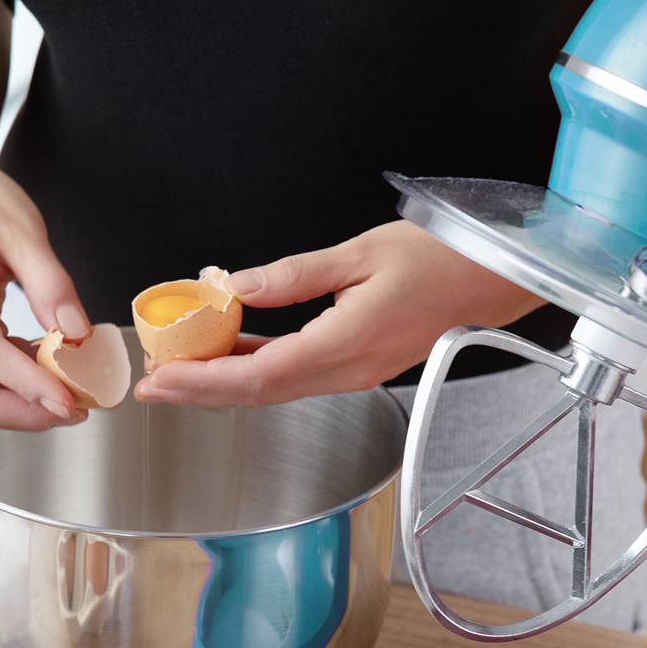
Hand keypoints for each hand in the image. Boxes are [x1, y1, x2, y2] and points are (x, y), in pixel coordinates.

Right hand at [0, 147, 95, 429]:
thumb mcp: (24, 229)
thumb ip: (51, 283)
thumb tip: (78, 335)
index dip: (28, 386)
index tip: (70, 403)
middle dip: (20, 413)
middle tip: (75, 409)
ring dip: (21, 403)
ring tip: (73, 392)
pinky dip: (18, 381)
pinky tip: (52, 368)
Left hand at [130, 220, 542, 408]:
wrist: (494, 278)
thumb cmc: (442, 261)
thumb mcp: (361, 253)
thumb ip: (293, 276)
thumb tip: (235, 287)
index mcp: (348, 343)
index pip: (259, 376)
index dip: (204, 382)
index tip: (163, 378)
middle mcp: (350, 370)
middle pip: (259, 395)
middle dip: (200, 392)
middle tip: (152, 384)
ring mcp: (355, 373)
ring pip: (275, 389)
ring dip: (223, 383)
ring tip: (179, 369)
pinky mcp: (359, 365)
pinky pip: (296, 375)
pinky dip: (256, 368)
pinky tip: (230, 353)